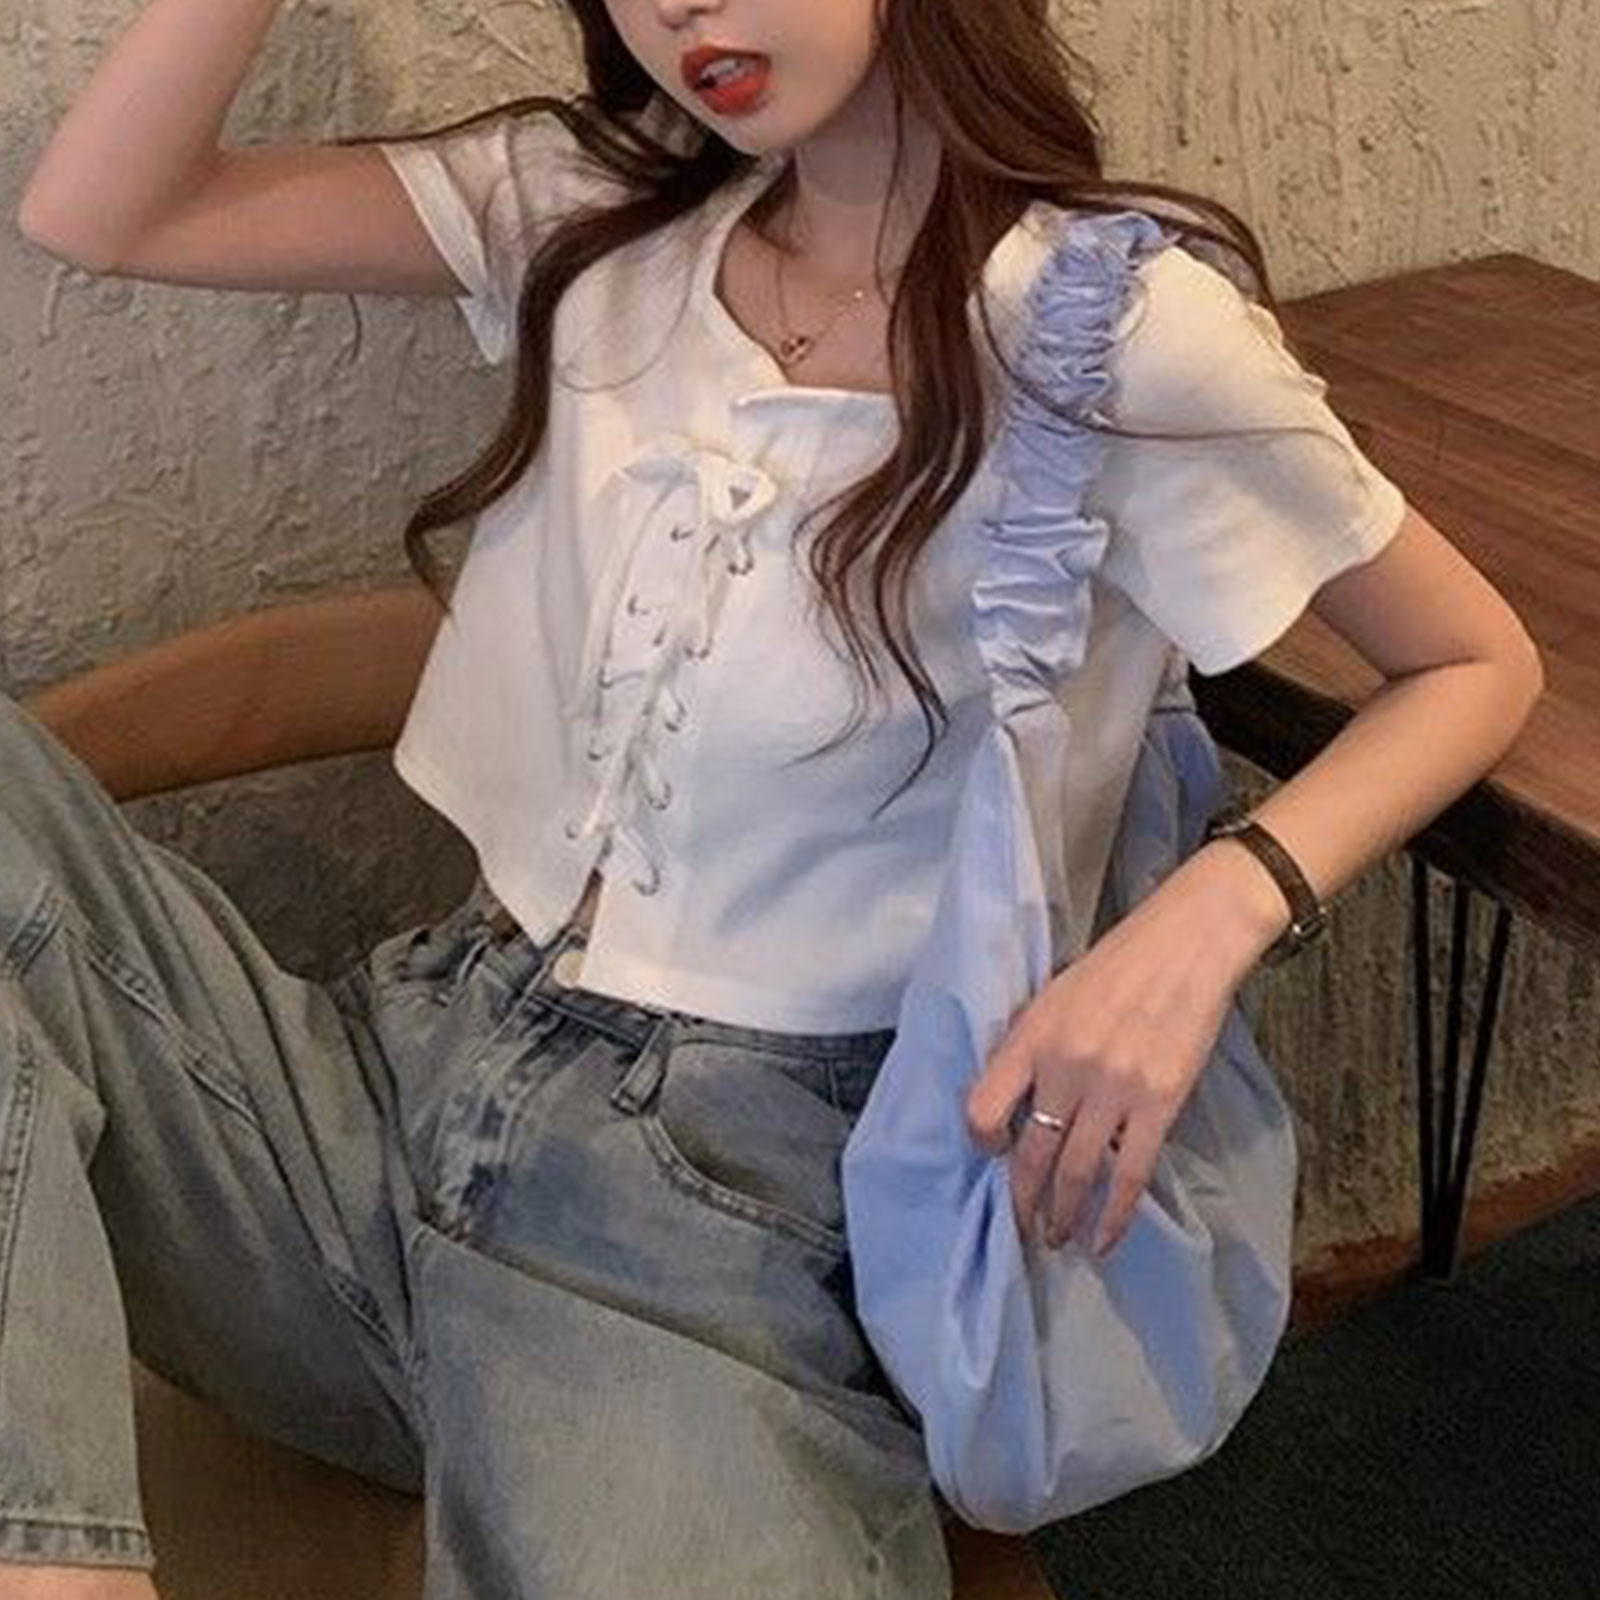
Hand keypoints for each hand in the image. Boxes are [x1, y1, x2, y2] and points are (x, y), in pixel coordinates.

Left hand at [964, 852, 1260, 1256]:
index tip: (993, 1154)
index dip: (982, 1139)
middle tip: (1021, 1229)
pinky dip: (1115, 1216)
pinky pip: (1129, 1174)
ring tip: (1056, 1240)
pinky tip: (1104, 1240)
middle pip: (1031, 1153)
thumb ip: (1031, 1047)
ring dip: (1063, 1216)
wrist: (1187, 946)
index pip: (982, 1104)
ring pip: (1076, 1173)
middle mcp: (1065, 1067)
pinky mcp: (1159, 1104)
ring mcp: (1113, 1088)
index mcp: (1032, 1036)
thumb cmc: (1117, 967)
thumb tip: (1015, 1104)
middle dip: (1023, 1201)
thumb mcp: (1053, 996)